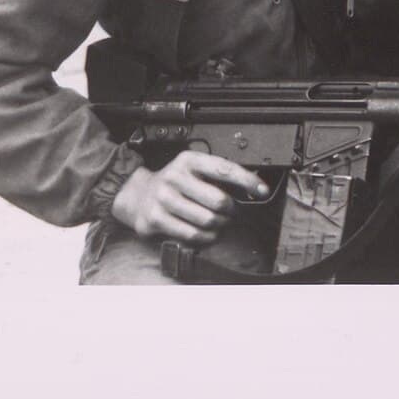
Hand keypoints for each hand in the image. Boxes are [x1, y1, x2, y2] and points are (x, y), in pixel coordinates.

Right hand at [110, 152, 268, 244]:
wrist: (136, 194)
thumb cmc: (173, 182)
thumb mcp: (192, 168)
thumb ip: (217, 174)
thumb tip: (251, 185)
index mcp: (188, 160)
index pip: (224, 169)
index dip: (247, 181)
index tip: (262, 190)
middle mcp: (175, 177)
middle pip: (219, 200)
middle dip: (231, 210)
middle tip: (231, 212)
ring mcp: (163, 199)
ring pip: (207, 220)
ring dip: (219, 225)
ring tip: (218, 222)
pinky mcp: (156, 219)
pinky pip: (192, 235)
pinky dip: (206, 238)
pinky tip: (207, 234)